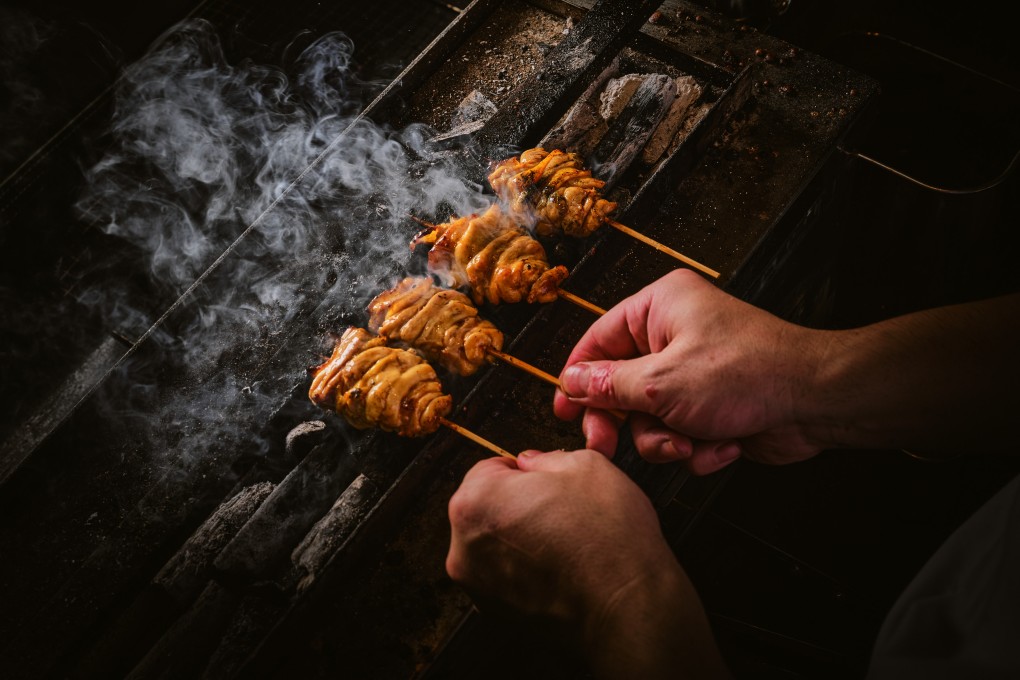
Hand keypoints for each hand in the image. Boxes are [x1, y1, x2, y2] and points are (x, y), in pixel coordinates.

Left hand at [446, 448, 727, 677]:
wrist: (628, 607)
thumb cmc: (607, 538)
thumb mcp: (585, 465)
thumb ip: (544, 458)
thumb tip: (531, 463)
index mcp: (475, 502)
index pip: (488, 468)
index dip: (524, 471)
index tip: (548, 483)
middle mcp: (463, 547)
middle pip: (486, 508)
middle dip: (517, 504)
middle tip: (561, 511)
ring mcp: (478, 586)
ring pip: (496, 544)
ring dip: (521, 538)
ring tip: (564, 541)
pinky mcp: (496, 613)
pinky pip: (506, 576)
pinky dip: (526, 570)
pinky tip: (560, 568)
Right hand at [553, 269, 825, 473]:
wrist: (816, 402)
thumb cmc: (749, 374)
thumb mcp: (662, 383)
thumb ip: (609, 386)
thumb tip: (571, 383)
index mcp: (659, 308)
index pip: (598, 340)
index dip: (577, 379)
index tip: (564, 412)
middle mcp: (674, 335)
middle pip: (620, 385)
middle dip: (625, 422)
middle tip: (608, 447)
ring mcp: (693, 372)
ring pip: (649, 418)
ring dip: (665, 440)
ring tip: (690, 442)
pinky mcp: (711, 405)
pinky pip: (680, 432)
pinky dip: (696, 447)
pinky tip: (721, 444)